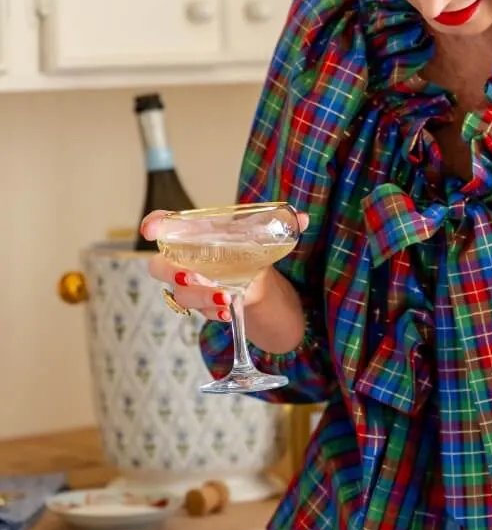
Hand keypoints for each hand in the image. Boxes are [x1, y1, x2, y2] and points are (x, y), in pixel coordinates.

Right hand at [139, 209, 308, 325]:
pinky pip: (198, 312)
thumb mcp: (262, 237)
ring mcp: (189, 285)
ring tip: (224, 297)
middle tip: (190, 274)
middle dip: (170, 272)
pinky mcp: (201, 305)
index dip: (154, 225)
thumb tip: (302, 218)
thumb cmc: (248, 252)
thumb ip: (280, 225)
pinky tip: (228, 310)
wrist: (256, 282)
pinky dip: (213, 311)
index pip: (164, 225)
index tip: (151, 230)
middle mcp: (184, 259)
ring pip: (180, 294)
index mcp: (195, 234)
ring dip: (200, 296)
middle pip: (158, 266)